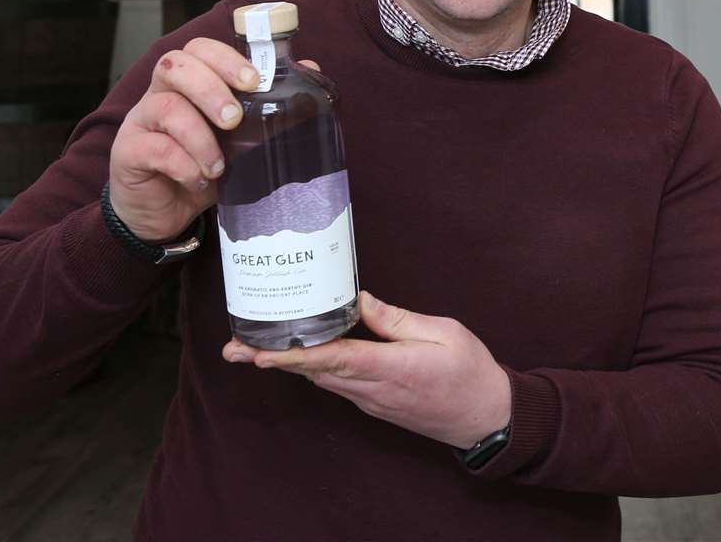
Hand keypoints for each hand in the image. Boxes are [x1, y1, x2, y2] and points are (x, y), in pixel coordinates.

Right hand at [106, 37, 320, 242]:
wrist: (167, 213)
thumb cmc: (205, 166)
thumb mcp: (241, 138)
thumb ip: (268, 106)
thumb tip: (308, 70)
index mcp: (189, 83)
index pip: (199, 49)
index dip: (225, 58)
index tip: (254, 81)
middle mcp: (160, 94)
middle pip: (175, 65)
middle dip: (211, 88)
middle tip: (234, 120)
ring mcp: (140, 121)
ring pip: (164, 106)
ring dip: (199, 136)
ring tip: (219, 166)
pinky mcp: (128, 152)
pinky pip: (153, 147)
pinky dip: (182, 163)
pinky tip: (198, 179)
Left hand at [222, 291, 512, 449]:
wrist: (487, 419)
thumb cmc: (470, 372)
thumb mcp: (443, 333)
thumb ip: (397, 319)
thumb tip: (360, 301)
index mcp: (390, 368)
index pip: (332, 359)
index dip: (292, 355)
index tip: (258, 352)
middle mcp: (372, 389)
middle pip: (314, 372)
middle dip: (271, 359)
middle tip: (233, 347)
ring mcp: (371, 401)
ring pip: (321, 379)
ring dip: (287, 364)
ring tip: (254, 348)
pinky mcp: (375, 403)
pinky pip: (336, 383)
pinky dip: (312, 368)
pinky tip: (300, 354)